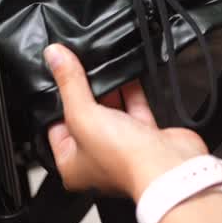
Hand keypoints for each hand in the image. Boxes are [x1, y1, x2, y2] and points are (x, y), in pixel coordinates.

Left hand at [44, 44, 208, 199]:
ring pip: (111, 111)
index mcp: (72, 165)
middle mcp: (98, 159)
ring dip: (109, 90)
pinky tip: (127, 74)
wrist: (167, 165)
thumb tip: (54, 57)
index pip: (57, 127)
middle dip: (86, 93)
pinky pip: (135, 108)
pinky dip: (131, 91)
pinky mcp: (146, 137)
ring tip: (102, 66)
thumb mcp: (83, 116)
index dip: (57, 102)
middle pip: (85, 117)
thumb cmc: (123, 159)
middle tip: (80, 67)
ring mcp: (123, 148)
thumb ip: (69, 84)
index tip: (58, 76)